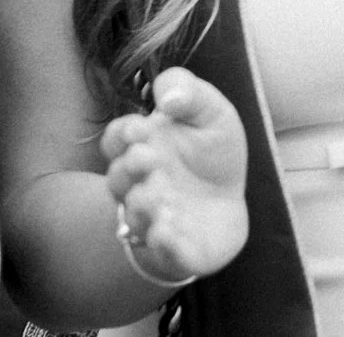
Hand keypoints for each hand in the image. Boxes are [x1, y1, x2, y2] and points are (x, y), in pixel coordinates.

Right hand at [101, 67, 249, 283]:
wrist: (227, 200)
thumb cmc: (211, 152)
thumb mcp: (210, 111)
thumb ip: (188, 92)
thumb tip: (167, 99)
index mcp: (142, 148)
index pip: (116, 140)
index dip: (122, 134)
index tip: (139, 128)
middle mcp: (139, 185)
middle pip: (118, 179)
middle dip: (129, 169)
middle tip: (148, 158)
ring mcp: (154, 219)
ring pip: (136, 217)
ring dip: (143, 207)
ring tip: (159, 196)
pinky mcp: (176, 249)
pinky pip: (164, 252)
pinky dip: (165, 244)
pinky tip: (169, 230)